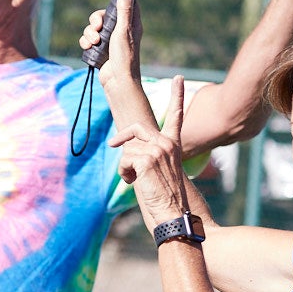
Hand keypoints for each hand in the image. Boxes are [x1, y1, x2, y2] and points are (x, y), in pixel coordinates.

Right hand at [79, 0, 144, 75]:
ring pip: (94, 27)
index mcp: (131, 23)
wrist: (117, 81)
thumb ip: (125, 11)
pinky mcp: (100, 49)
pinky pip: (89, 39)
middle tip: (97, 27)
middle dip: (96, 19)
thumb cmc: (124, 57)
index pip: (126, 1)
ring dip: (89, 32)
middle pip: (104, 14)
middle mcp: (121, 30)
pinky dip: (86, 41)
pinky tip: (88, 47)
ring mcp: (110, 40)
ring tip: (93, 42)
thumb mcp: (124, 31)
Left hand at [110, 75, 192, 221]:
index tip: (178, 78)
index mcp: (173, 145)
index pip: (177, 116)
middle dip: (122, 138)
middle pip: (136, 128)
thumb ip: (149, 154)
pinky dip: (124, 173)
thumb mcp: (158, 170)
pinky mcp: (147, 159)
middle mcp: (168, 144)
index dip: (177, 96)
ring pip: (127, 149)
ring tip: (137, 180)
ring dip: (126, 167)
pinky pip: (124, 160)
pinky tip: (135, 182)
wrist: (172, 213)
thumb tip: (128, 148)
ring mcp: (158, 150)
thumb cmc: (164, 197)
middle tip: (113, 144)